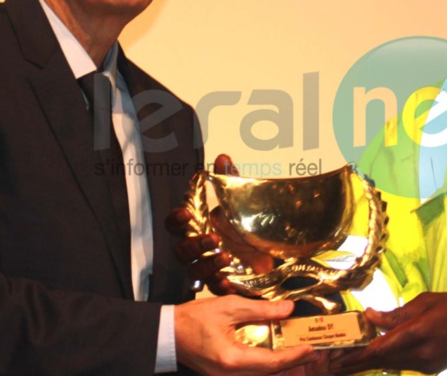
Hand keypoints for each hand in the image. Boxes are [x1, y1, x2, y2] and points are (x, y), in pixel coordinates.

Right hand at [166, 154, 273, 294]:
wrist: (272, 247)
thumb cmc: (247, 223)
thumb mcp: (241, 199)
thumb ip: (230, 179)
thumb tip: (222, 157)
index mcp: (198, 226)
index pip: (174, 224)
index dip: (176, 220)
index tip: (187, 214)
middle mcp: (199, 248)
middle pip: (182, 250)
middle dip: (194, 245)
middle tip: (213, 238)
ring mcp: (209, 266)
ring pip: (195, 271)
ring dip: (207, 265)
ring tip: (225, 257)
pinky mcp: (224, 282)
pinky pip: (215, 288)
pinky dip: (221, 285)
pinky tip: (230, 282)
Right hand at [174, 296, 316, 375]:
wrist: (168, 334)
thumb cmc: (194, 319)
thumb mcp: (230, 306)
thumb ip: (261, 309)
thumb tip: (288, 309)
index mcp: (232, 359)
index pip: (272, 363)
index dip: (295, 356)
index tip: (311, 347)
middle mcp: (230, 375)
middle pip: (270, 375)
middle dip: (293, 364)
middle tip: (314, 353)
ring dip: (282, 367)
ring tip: (300, 355)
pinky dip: (268, 368)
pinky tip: (278, 358)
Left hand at [329, 292, 446, 374]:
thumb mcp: (425, 302)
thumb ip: (396, 313)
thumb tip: (371, 316)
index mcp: (418, 333)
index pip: (380, 348)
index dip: (357, 355)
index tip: (337, 358)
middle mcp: (420, 354)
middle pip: (380, 361)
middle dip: (355, 363)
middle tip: (332, 365)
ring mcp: (427, 364)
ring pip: (390, 364)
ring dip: (369, 363)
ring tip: (346, 362)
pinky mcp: (432, 368)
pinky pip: (403, 364)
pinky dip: (387, 360)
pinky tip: (374, 358)